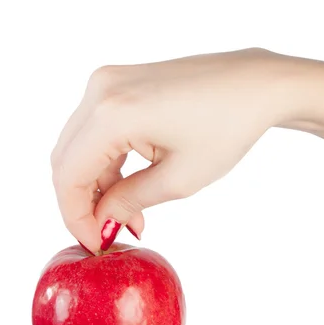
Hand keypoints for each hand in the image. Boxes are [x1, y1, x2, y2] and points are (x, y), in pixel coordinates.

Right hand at [51, 48, 300, 252]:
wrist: (256, 86)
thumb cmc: (228, 127)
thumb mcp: (178, 179)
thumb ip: (129, 201)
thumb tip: (100, 222)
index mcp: (112, 113)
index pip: (68, 175)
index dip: (75, 216)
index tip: (94, 242)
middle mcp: (101, 90)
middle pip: (67, 159)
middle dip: (84, 202)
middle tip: (109, 231)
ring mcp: (109, 81)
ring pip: (81, 146)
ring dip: (99, 184)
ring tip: (131, 214)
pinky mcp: (121, 83)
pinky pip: (99, 129)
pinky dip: (109, 160)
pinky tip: (131, 185)